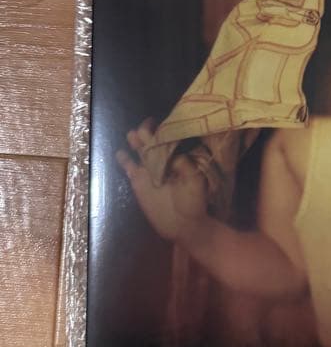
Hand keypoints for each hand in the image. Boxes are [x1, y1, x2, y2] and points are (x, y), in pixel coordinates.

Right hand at [116, 120, 208, 243]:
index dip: (165, 130)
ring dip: (136, 142)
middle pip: (153, 142)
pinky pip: (129, 168)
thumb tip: (169, 153)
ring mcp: (149, 171)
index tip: (162, 122)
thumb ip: (183, 165)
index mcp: (178, 158)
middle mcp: (163, 161)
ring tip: (132, 133)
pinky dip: (124, 160)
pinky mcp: (138, 182)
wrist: (184, 225)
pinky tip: (120, 153)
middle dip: (148, 132)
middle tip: (146, 123)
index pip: (169, 140)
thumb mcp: (195, 181)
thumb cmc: (194, 202)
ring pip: (140, 151)